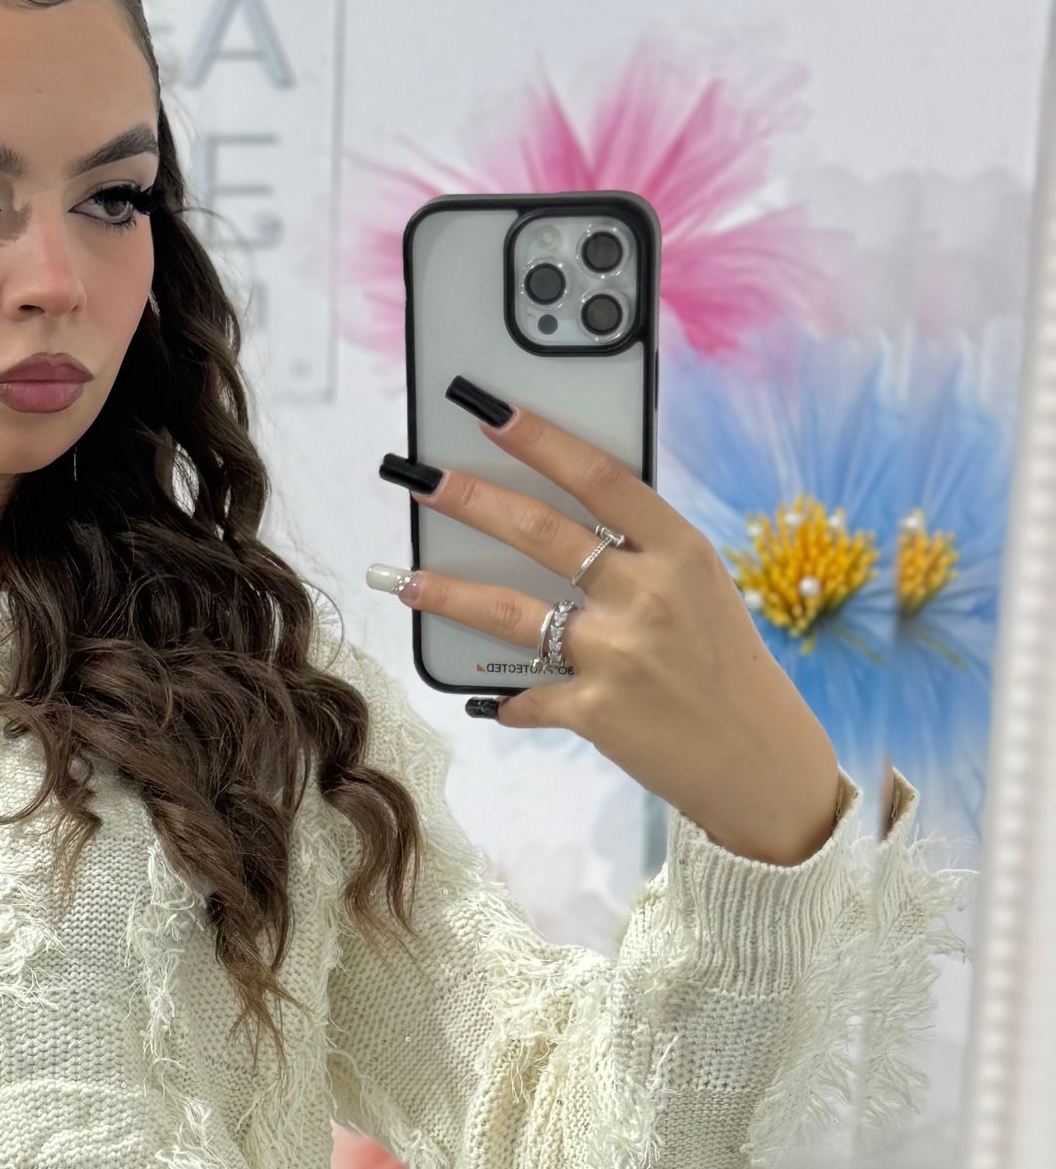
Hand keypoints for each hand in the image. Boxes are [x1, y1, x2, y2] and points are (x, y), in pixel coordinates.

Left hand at [383, 379, 843, 865]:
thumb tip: (562, 521)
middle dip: (470, 500)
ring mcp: (619, 653)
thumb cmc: (723, 664)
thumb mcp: (702, 590)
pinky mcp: (596, 711)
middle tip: (420, 478)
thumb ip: (641, 554)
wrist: (760, 758)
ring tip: (408, 581)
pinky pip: (527, 696)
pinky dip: (507, 699)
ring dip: (451, 595)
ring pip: (512, 613)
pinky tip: (492, 701)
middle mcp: (648, 594)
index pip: (600, 478)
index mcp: (681, 551)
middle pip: (541, 532)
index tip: (491, 410)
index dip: (540, 439)